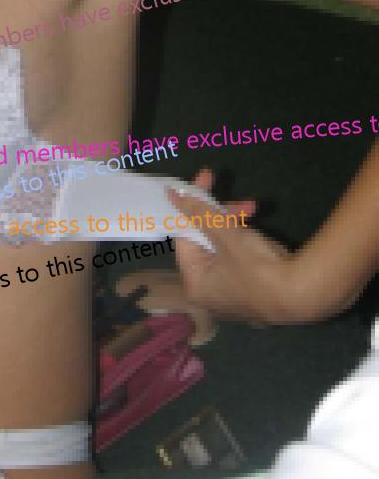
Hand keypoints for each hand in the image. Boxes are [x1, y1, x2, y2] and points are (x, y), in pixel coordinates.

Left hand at [168, 170, 306, 324]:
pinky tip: (259, 231)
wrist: (308, 296)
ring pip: (225, 248)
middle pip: (206, 241)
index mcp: (195, 284)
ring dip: (238, 225)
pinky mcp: (253, 290)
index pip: (185, 236)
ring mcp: (233, 294)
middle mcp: (209, 293)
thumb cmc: (258, 267)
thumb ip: (198, 212)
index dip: (194, 207)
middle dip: (222, 216)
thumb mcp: (226, 234)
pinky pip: (239, 259)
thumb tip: (172, 195)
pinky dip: (246, 241)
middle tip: (244, 201)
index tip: (204, 183)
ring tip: (255, 209)